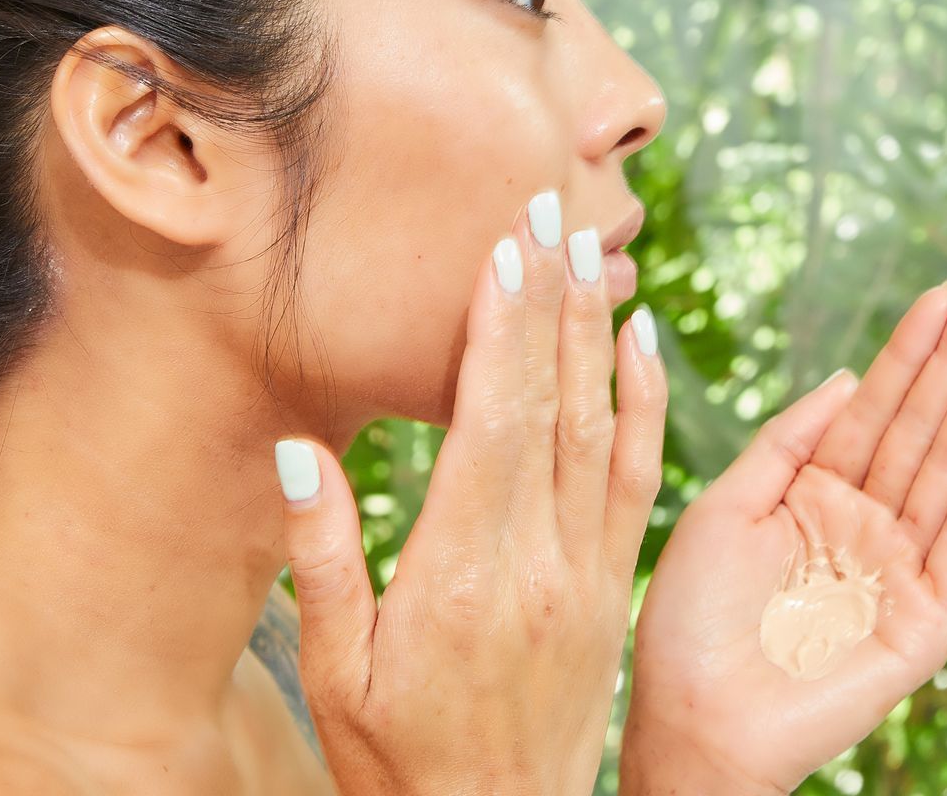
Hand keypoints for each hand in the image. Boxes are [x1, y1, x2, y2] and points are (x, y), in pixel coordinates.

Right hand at [275, 189, 668, 795]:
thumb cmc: (400, 760)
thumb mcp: (338, 674)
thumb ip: (322, 560)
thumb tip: (301, 451)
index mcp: (463, 574)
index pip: (491, 421)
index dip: (501, 326)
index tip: (505, 243)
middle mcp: (540, 561)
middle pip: (552, 403)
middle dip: (552, 297)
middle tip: (552, 205)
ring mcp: (589, 572)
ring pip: (602, 427)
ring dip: (598, 332)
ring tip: (595, 248)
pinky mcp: (615, 586)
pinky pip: (638, 477)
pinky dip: (645, 402)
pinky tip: (642, 343)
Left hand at [622, 273, 946, 794]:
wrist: (692, 717)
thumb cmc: (690, 620)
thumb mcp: (724, 505)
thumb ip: (786, 442)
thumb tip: (846, 377)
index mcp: (812, 494)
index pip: (872, 406)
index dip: (908, 350)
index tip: (945, 291)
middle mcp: (864, 523)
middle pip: (920, 423)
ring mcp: (899, 568)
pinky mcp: (924, 616)